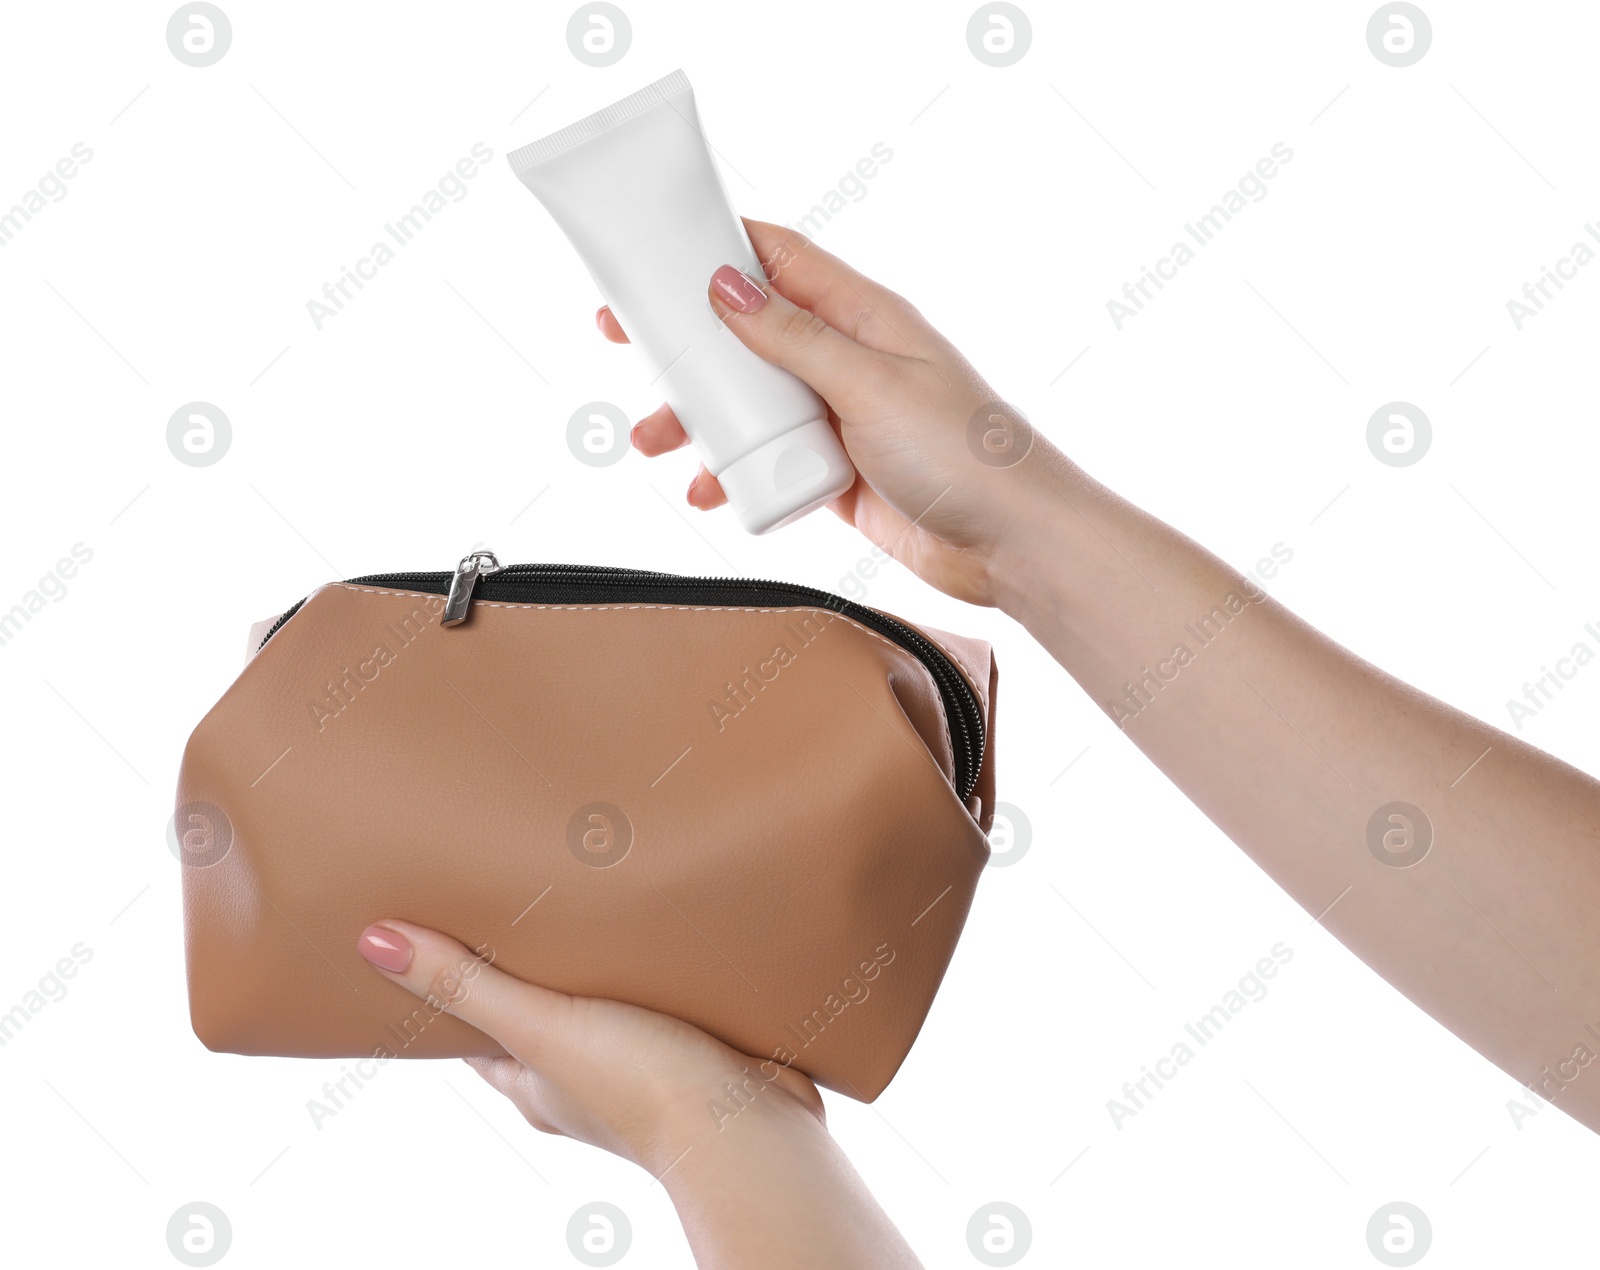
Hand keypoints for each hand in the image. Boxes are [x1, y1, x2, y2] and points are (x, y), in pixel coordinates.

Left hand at [356, 920, 924, 1266]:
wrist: (752, 1125)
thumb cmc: (642, 1087)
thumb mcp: (541, 1025)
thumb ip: (467, 983)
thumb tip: (375, 943)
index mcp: (533, 1083)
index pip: (474, 1033)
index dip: (454, 987)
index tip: (440, 930)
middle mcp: (581, 1080)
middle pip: (537, 1016)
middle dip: (528, 965)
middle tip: (517, 893)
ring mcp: (641, 1064)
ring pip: (603, 1005)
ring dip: (597, 963)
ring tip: (590, 892)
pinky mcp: (693, 1044)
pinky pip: (660, 998)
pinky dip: (653, 967)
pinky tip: (662, 928)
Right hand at [597, 219, 1057, 606]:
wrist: (1012, 543)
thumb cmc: (966, 453)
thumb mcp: (870, 384)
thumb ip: (795, 338)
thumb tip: (726, 286)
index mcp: (863, 316)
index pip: (780, 259)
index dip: (716, 250)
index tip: (654, 258)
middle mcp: (848, 359)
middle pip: (749, 334)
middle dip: (688, 344)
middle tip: (627, 348)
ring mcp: (841, 416)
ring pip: (751, 403)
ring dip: (700, 419)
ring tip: (655, 442)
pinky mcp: (838, 472)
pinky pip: (770, 461)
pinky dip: (734, 473)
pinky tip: (709, 489)